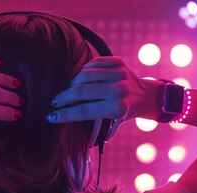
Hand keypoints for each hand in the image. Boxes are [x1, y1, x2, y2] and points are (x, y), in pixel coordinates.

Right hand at [46, 56, 162, 123]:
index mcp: (118, 107)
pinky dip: (82, 72)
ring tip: (66, 91)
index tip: (50, 116)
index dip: (64, 114)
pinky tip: (79, 80)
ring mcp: (119, 73)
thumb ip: (91, 123)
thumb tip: (64, 126)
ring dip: (70, 84)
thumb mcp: (111, 122)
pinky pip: (91, 64)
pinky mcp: (117, 61)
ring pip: (83, 75)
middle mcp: (119, 89)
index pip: (84, 110)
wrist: (146, 96)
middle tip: (53, 102)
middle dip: (62, 97)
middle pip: (80, 91)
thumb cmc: (123, 112)